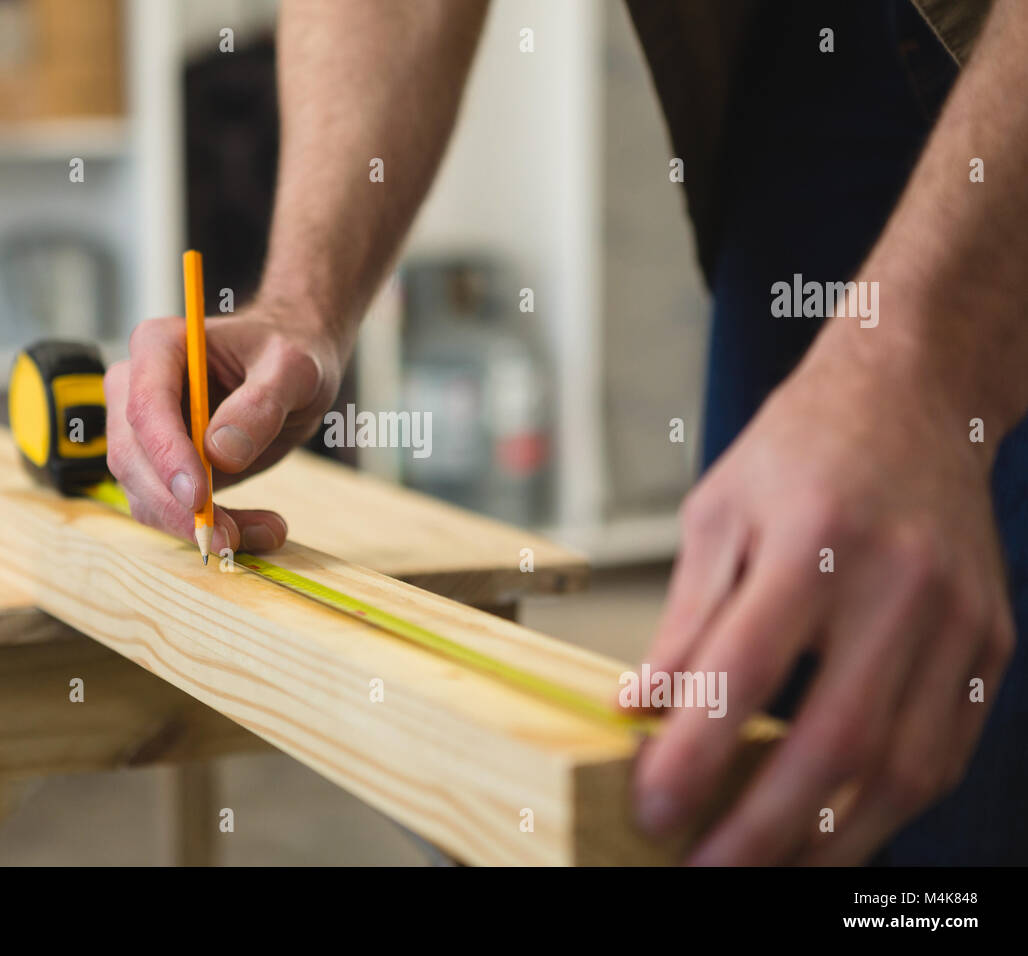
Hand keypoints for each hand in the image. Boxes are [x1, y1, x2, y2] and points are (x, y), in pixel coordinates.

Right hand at [104, 300, 344, 553]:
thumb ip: (262, 403)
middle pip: (134, 457)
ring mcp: (142, 430)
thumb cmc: (289, 350)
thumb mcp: (293, 367)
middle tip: (230, 538)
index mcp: (158, 346)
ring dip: (197, 526)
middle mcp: (135, 386)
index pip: (146, 406)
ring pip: (145, 493)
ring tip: (264, 533)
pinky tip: (258, 531)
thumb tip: (221, 454)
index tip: (198, 497)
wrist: (289, 366)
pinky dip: (209, 528)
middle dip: (177, 506)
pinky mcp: (161, 466)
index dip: (167, 456)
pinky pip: (169, 507)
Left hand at [634, 327, 1014, 864]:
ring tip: (769, 872)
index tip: (652, 809)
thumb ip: (686, 620)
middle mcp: (897, 582)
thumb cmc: (801, 449)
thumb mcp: (717, 515)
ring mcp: (958, 617)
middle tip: (704, 873)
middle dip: (765, 829)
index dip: (694, 754)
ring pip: (903, 764)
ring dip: (832, 839)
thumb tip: (640, 708)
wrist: (914, 399)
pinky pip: (945, 749)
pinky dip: (889, 805)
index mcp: (814, 537)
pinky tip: (839, 831)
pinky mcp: (990, 641)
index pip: (744, 671)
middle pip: (835, 739)